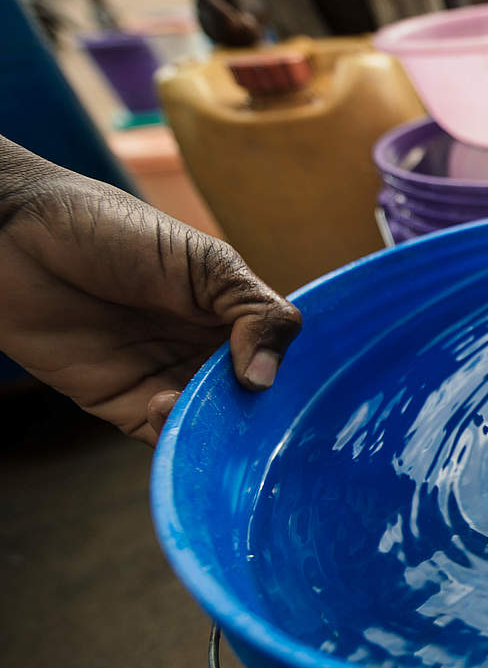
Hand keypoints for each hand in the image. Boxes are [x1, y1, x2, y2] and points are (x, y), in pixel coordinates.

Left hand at [0, 137, 301, 444]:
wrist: (13, 237)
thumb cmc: (109, 229)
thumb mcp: (204, 261)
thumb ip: (254, 311)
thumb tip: (266, 377)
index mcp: (231, 313)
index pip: (276, 356)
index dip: (281, 372)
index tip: (273, 379)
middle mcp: (205, 351)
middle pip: (250, 399)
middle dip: (252, 410)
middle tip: (243, 405)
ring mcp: (168, 379)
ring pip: (214, 425)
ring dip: (214, 427)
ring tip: (189, 399)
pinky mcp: (126, 405)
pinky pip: (166, 438)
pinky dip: (176, 438)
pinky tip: (164, 408)